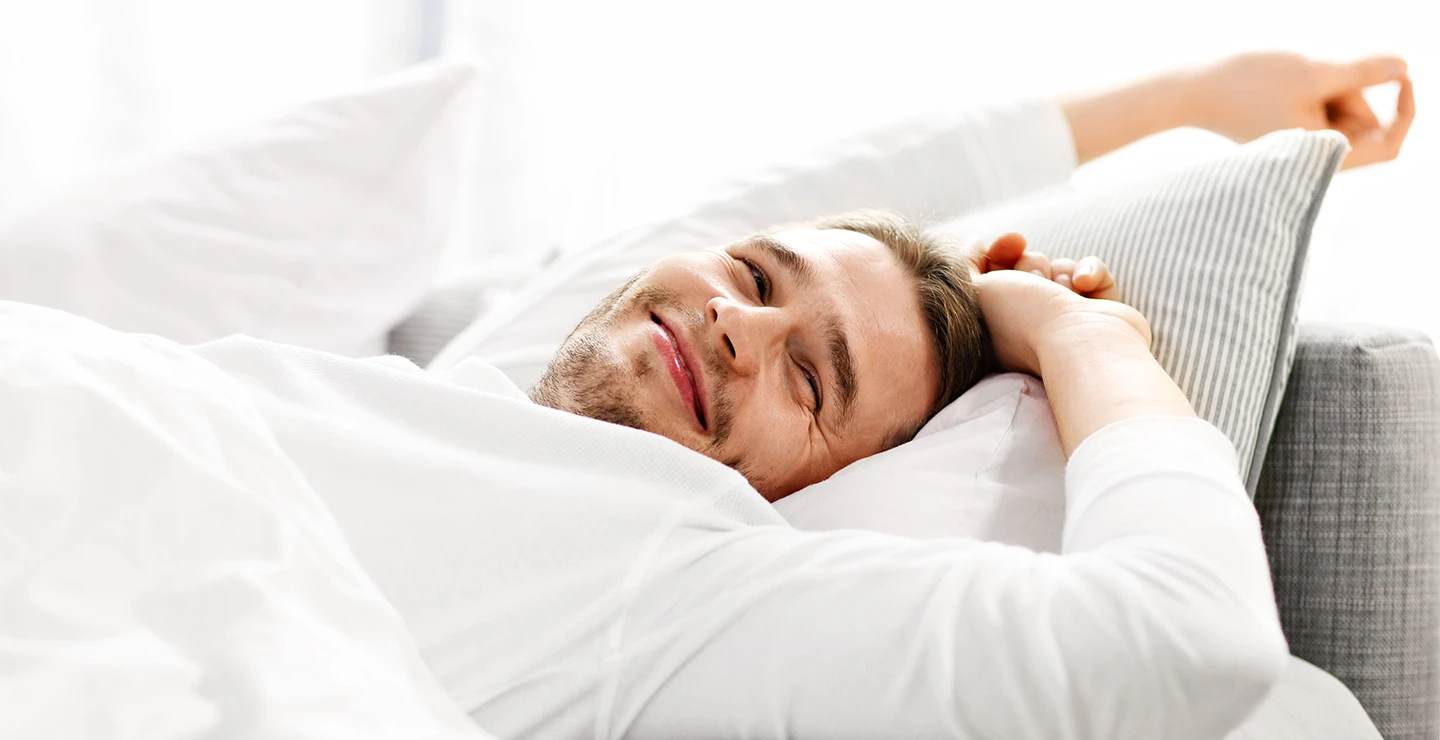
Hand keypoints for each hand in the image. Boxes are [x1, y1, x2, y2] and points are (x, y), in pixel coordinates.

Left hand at [967, 234, 1148, 376]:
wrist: (1079, 344)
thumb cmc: (1022, 320)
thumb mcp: (972, 289)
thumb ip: (963, 265)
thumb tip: (974, 244)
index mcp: (998, 325)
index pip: (994, 273)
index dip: (999, 252)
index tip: (1008, 244)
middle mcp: (1031, 323)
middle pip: (1027, 266)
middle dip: (1030, 266)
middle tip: (1034, 284)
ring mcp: (1066, 319)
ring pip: (1059, 266)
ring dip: (1059, 272)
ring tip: (1061, 293)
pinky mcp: (1098, 312)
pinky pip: (1092, 271)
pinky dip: (1090, 272)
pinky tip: (1084, 286)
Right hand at [1190, 51, 1414, 168]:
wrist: (1192, 89)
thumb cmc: (1246, 83)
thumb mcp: (1314, 71)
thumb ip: (1366, 72)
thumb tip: (1405, 68)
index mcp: (1322, 155)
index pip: (1391, 144)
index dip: (1406, 110)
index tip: (1399, 75)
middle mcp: (1313, 157)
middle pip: (1365, 121)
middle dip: (1351, 90)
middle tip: (1314, 73)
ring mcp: (1301, 144)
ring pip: (1344, 110)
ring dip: (1330, 85)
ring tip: (1291, 78)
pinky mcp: (1289, 131)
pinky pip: (1323, 106)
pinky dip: (1316, 87)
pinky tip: (1285, 82)